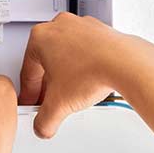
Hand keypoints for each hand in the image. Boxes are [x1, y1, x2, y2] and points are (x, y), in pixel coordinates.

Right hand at [18, 12, 150, 138]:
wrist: (126, 64)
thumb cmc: (92, 72)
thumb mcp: (58, 105)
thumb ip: (44, 120)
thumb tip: (43, 126)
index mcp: (40, 37)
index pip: (28, 72)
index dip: (29, 94)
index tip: (32, 102)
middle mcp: (59, 26)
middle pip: (46, 62)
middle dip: (48, 85)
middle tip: (51, 101)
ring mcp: (81, 26)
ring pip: (66, 55)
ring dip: (66, 75)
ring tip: (72, 93)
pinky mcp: (100, 31)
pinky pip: (85, 51)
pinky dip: (83, 67)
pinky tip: (88, 82)